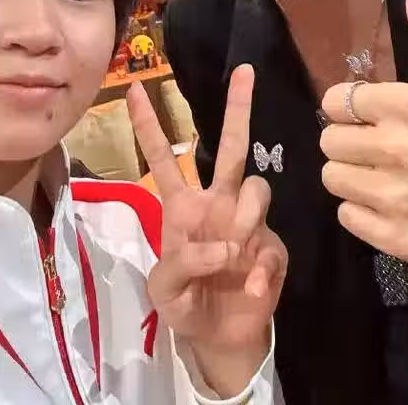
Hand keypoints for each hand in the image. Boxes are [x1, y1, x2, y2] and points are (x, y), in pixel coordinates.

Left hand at [127, 64, 286, 391]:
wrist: (221, 338)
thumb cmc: (184, 305)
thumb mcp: (163, 289)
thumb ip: (180, 263)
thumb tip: (225, 246)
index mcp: (182, 206)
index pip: (162, 157)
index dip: (148, 125)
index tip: (135, 89)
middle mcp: (217, 202)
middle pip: (231, 147)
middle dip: (238, 107)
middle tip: (245, 70)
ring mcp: (247, 221)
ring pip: (257, 188)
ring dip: (246, 220)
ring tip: (234, 261)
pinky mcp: (272, 246)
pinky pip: (271, 242)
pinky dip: (260, 268)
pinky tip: (251, 287)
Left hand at [320, 0, 407, 267]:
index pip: (337, 100)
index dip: (349, 106)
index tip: (369, 113)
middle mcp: (400, 150)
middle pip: (329, 139)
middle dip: (348, 139)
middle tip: (376, 144)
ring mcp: (398, 198)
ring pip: (332, 176)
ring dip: (352, 173)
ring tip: (382, 172)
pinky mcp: (399, 239)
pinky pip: (346, 215)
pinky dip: (362, 209)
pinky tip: (390, 201)